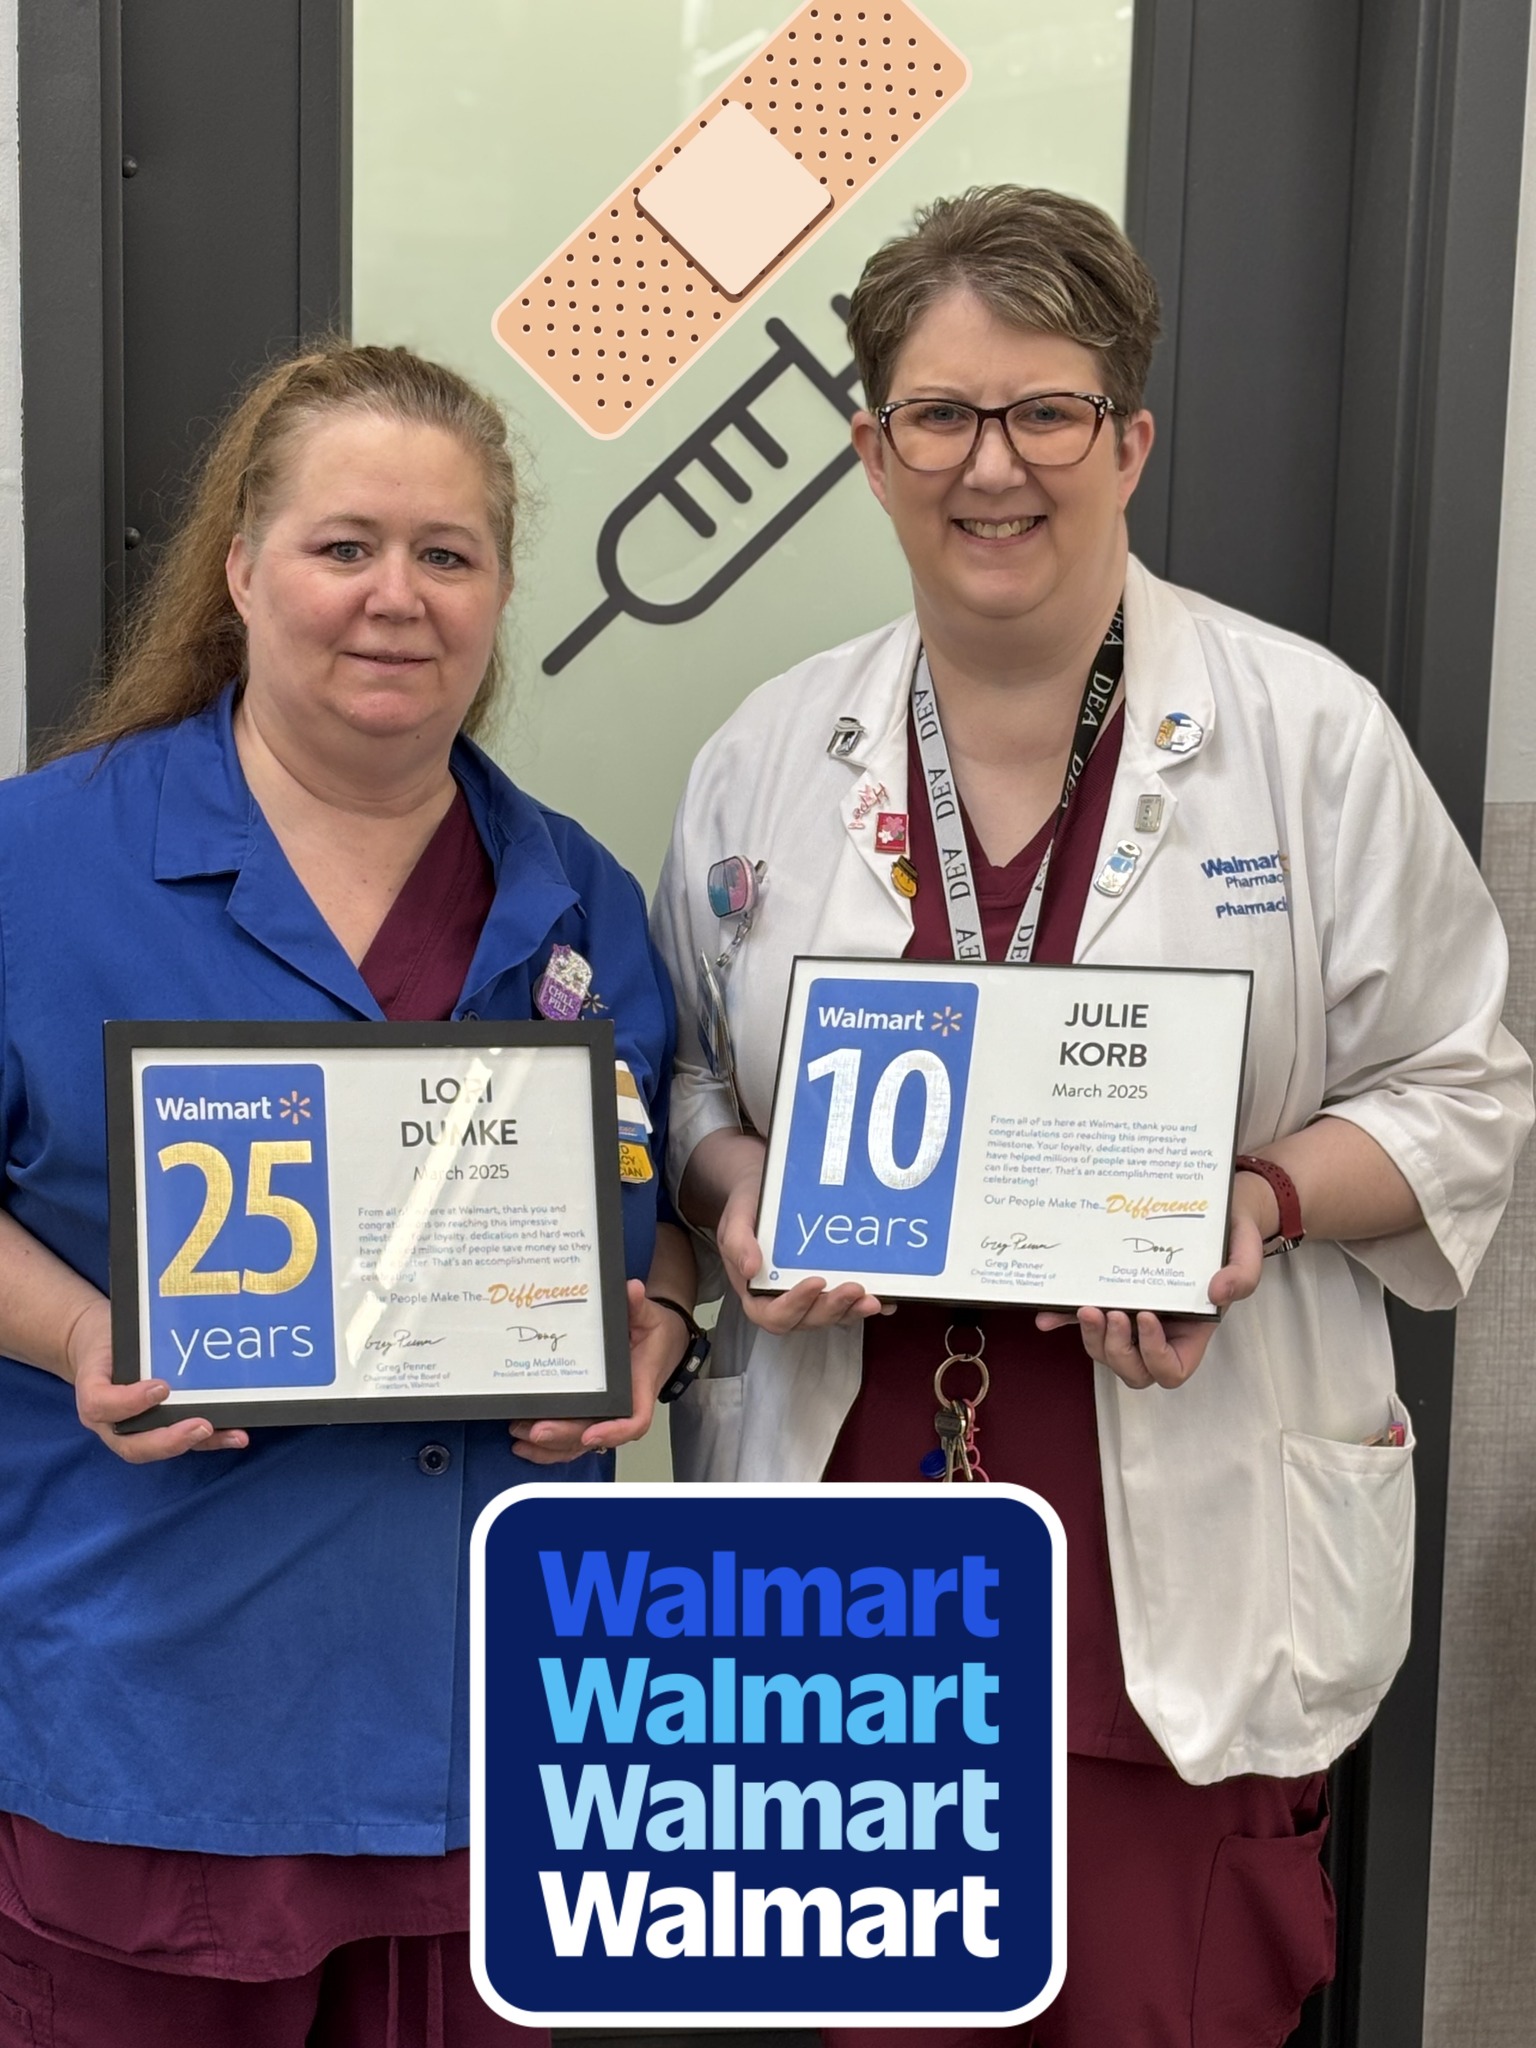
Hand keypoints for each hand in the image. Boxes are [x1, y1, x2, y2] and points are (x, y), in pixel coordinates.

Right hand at [66, 1299, 249, 1460]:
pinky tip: (235, 1434)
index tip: (161, 1388)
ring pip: (158, 1451)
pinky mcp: (153, 1431)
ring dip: (197, 1444)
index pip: (101, 1405)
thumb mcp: (113, 1333)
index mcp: (92, 1393)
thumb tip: (176, 1327)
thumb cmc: (110, 1340)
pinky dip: (209, 1441)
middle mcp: (108, 1423)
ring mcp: (129, 1433)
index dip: (130, 1402)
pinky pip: (178, 1443)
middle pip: (132, 1446)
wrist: (97, 1347)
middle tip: (201, 1426)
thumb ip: (133, 1341)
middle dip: (169, 1440)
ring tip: (233, 1435)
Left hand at [510, 1281, 677, 1463]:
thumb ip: (638, 1307)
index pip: (634, 1421)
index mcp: (638, 1389)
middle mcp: (621, 1409)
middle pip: (594, 1434)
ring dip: (550, 1447)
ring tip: (520, 1435)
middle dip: (564, 1435)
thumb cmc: (655, 1335)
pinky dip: (548, 1449)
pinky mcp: (590, 1416)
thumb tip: (632, 1289)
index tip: (590, 1433)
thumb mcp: (650, 1318)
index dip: (613, 1432)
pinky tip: (523, 1444)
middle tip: (536, 1430)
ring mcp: (604, 1416)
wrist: (663, 1345)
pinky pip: (570, 1441)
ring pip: (578, 1444)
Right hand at [717, 1156, 885, 1333]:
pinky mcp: (829, 1288)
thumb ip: (738, 1243)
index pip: (773, 1314)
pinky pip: (848, 1304)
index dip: (795, 1305)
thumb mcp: (734, 1221)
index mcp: (756, 1293)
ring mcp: (810, 1298)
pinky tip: (886, 1299)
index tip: (815, 1282)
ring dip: (853, 1311)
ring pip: (832, 1316)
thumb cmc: (748, 1209)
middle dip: (833, 1307)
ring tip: (875, 1299)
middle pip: (808, 1320)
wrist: (763, 1193)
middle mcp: (784, 1301)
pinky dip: (866, 1305)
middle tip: (855, 1289)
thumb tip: (750, 1268)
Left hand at [1034, 1176, 1267, 1389]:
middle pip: (1133, 1369)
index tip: (1148, 1316)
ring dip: (1091, 1338)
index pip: (1171, 1369)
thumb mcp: (1246, 1249)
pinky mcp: (1110, 1296)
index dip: (1155, 1356)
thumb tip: (1219, 1292)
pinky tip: (1047, 1315)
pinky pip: (1085, 1319)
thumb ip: (1243, 1275)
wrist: (1214, 1207)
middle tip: (1110, 1313)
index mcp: (1192, 1330)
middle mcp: (1161, 1331)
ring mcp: (1133, 1316)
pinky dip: (1064, 1319)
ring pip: (1106, 1351)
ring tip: (1085, 1307)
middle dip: (1116, 1350)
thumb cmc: (1232, 1234)